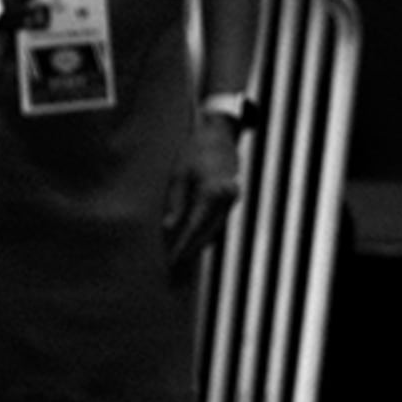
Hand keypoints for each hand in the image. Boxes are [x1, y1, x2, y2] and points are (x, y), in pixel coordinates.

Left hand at [162, 112, 245, 266]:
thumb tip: (169, 227)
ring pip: (215, 226)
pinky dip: (207, 231)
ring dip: (200, 242)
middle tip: (176, 267)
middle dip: (192, 248)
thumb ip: (175, 202)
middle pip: (208, 230)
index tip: (172, 260)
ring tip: (184, 258)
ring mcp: (232, 197)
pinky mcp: (232, 197)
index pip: (195, 225)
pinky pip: (219, 219)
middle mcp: (225, 196)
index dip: (183, 244)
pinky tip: (196, 240)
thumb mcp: (179, 174)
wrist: (219, 134)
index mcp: (211, 190)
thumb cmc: (195, 152)